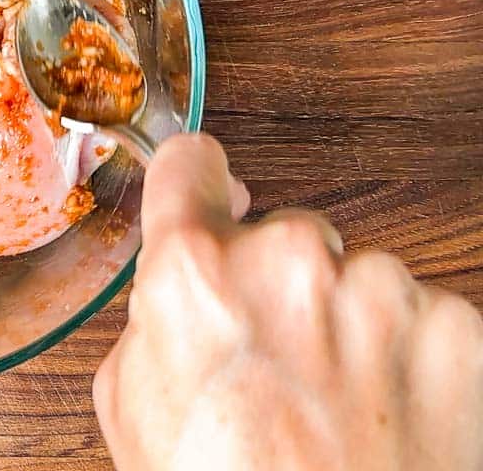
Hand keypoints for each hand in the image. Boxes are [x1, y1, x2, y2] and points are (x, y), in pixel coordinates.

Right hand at [95, 134, 482, 470]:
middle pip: (285, 234)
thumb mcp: (131, 408)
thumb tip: (177, 292)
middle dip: (280, 283)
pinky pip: (425, 316)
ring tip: (338, 409)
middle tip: (278, 367)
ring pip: (359, 278)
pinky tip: (388, 418)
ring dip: (350, 322)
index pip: (191, 163)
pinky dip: (411, 357)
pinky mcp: (461, 327)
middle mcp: (293, 259)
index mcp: (196, 272)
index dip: (195, 182)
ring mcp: (385, 289)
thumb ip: (152, 320)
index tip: (208, 191)